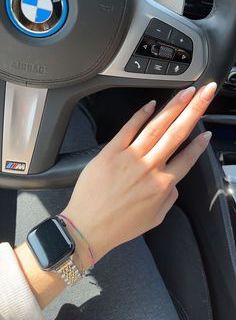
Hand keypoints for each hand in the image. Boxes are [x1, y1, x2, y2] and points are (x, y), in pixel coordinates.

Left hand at [63, 83, 216, 268]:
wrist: (88, 227)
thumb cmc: (119, 225)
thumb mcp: (154, 218)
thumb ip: (169, 198)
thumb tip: (173, 182)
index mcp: (162, 185)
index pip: (187, 158)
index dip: (200, 144)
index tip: (207, 132)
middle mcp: (149, 168)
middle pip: (177, 133)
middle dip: (195, 110)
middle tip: (206, 93)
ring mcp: (130, 158)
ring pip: (157, 127)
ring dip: (174, 107)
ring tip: (186, 92)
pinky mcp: (110, 152)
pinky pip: (128, 128)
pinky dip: (140, 114)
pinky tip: (151, 104)